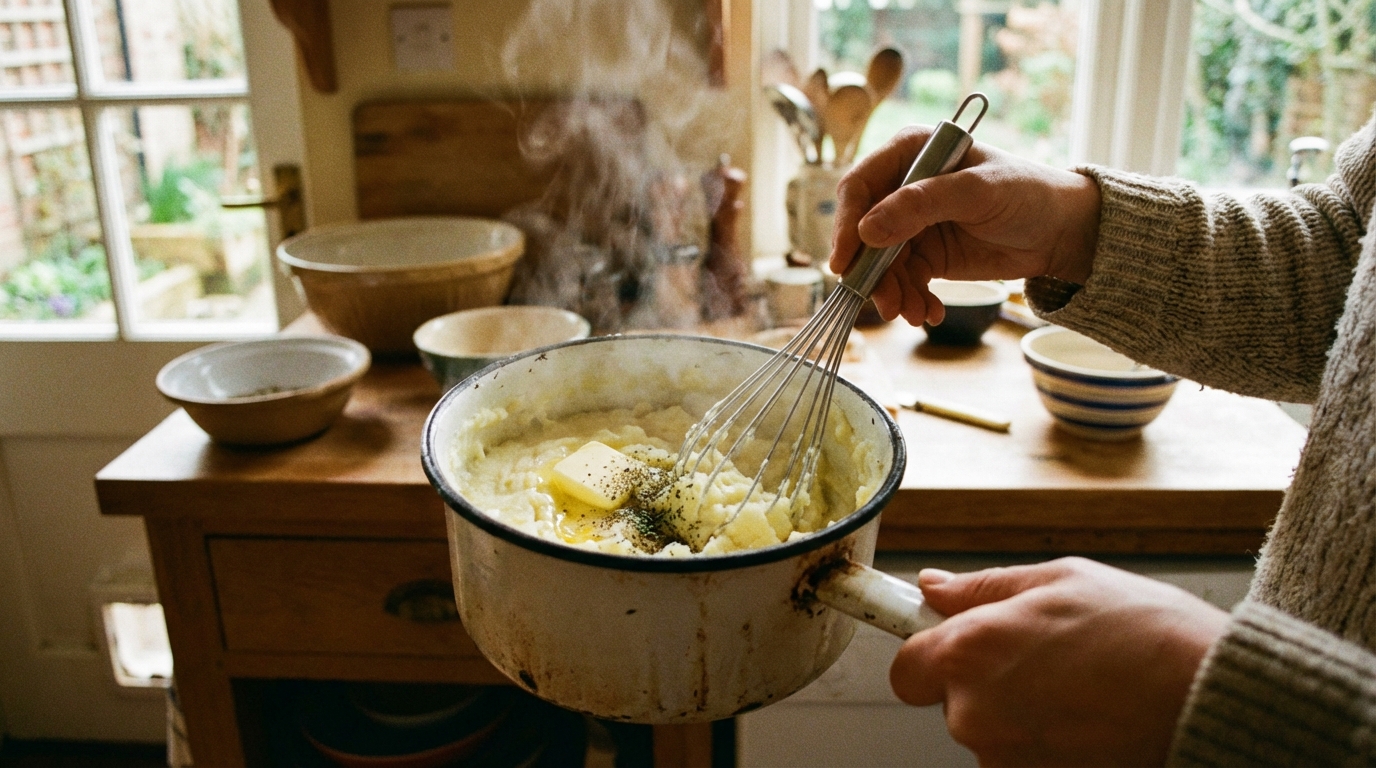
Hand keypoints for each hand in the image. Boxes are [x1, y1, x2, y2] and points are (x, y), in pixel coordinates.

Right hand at [829, 126, 1101, 324]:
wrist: (1061, 230)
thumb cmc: (1027, 193)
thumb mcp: (977, 192)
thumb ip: (921, 205)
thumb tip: (867, 231)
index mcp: (911, 153)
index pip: (860, 186)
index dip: (846, 224)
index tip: (845, 263)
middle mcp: (902, 187)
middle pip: (863, 232)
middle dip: (872, 272)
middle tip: (886, 303)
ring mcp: (911, 223)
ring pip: (880, 264)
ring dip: (893, 293)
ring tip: (915, 313)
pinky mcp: (924, 254)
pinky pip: (903, 281)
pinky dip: (912, 300)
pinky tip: (930, 313)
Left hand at [891, 557, 1228, 766]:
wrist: (1211, 699)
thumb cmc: (1147, 634)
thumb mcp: (1060, 581)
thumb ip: (983, 589)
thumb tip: (932, 587)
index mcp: (969, 652)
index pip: (907, 670)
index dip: (930, 658)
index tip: (952, 647)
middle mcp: (975, 713)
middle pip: (954, 703)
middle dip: (990, 684)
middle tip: (1050, 660)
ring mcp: (1006, 759)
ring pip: (994, 735)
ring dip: (1024, 716)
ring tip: (1083, 689)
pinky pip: (1026, 760)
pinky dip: (1052, 745)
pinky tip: (1092, 720)